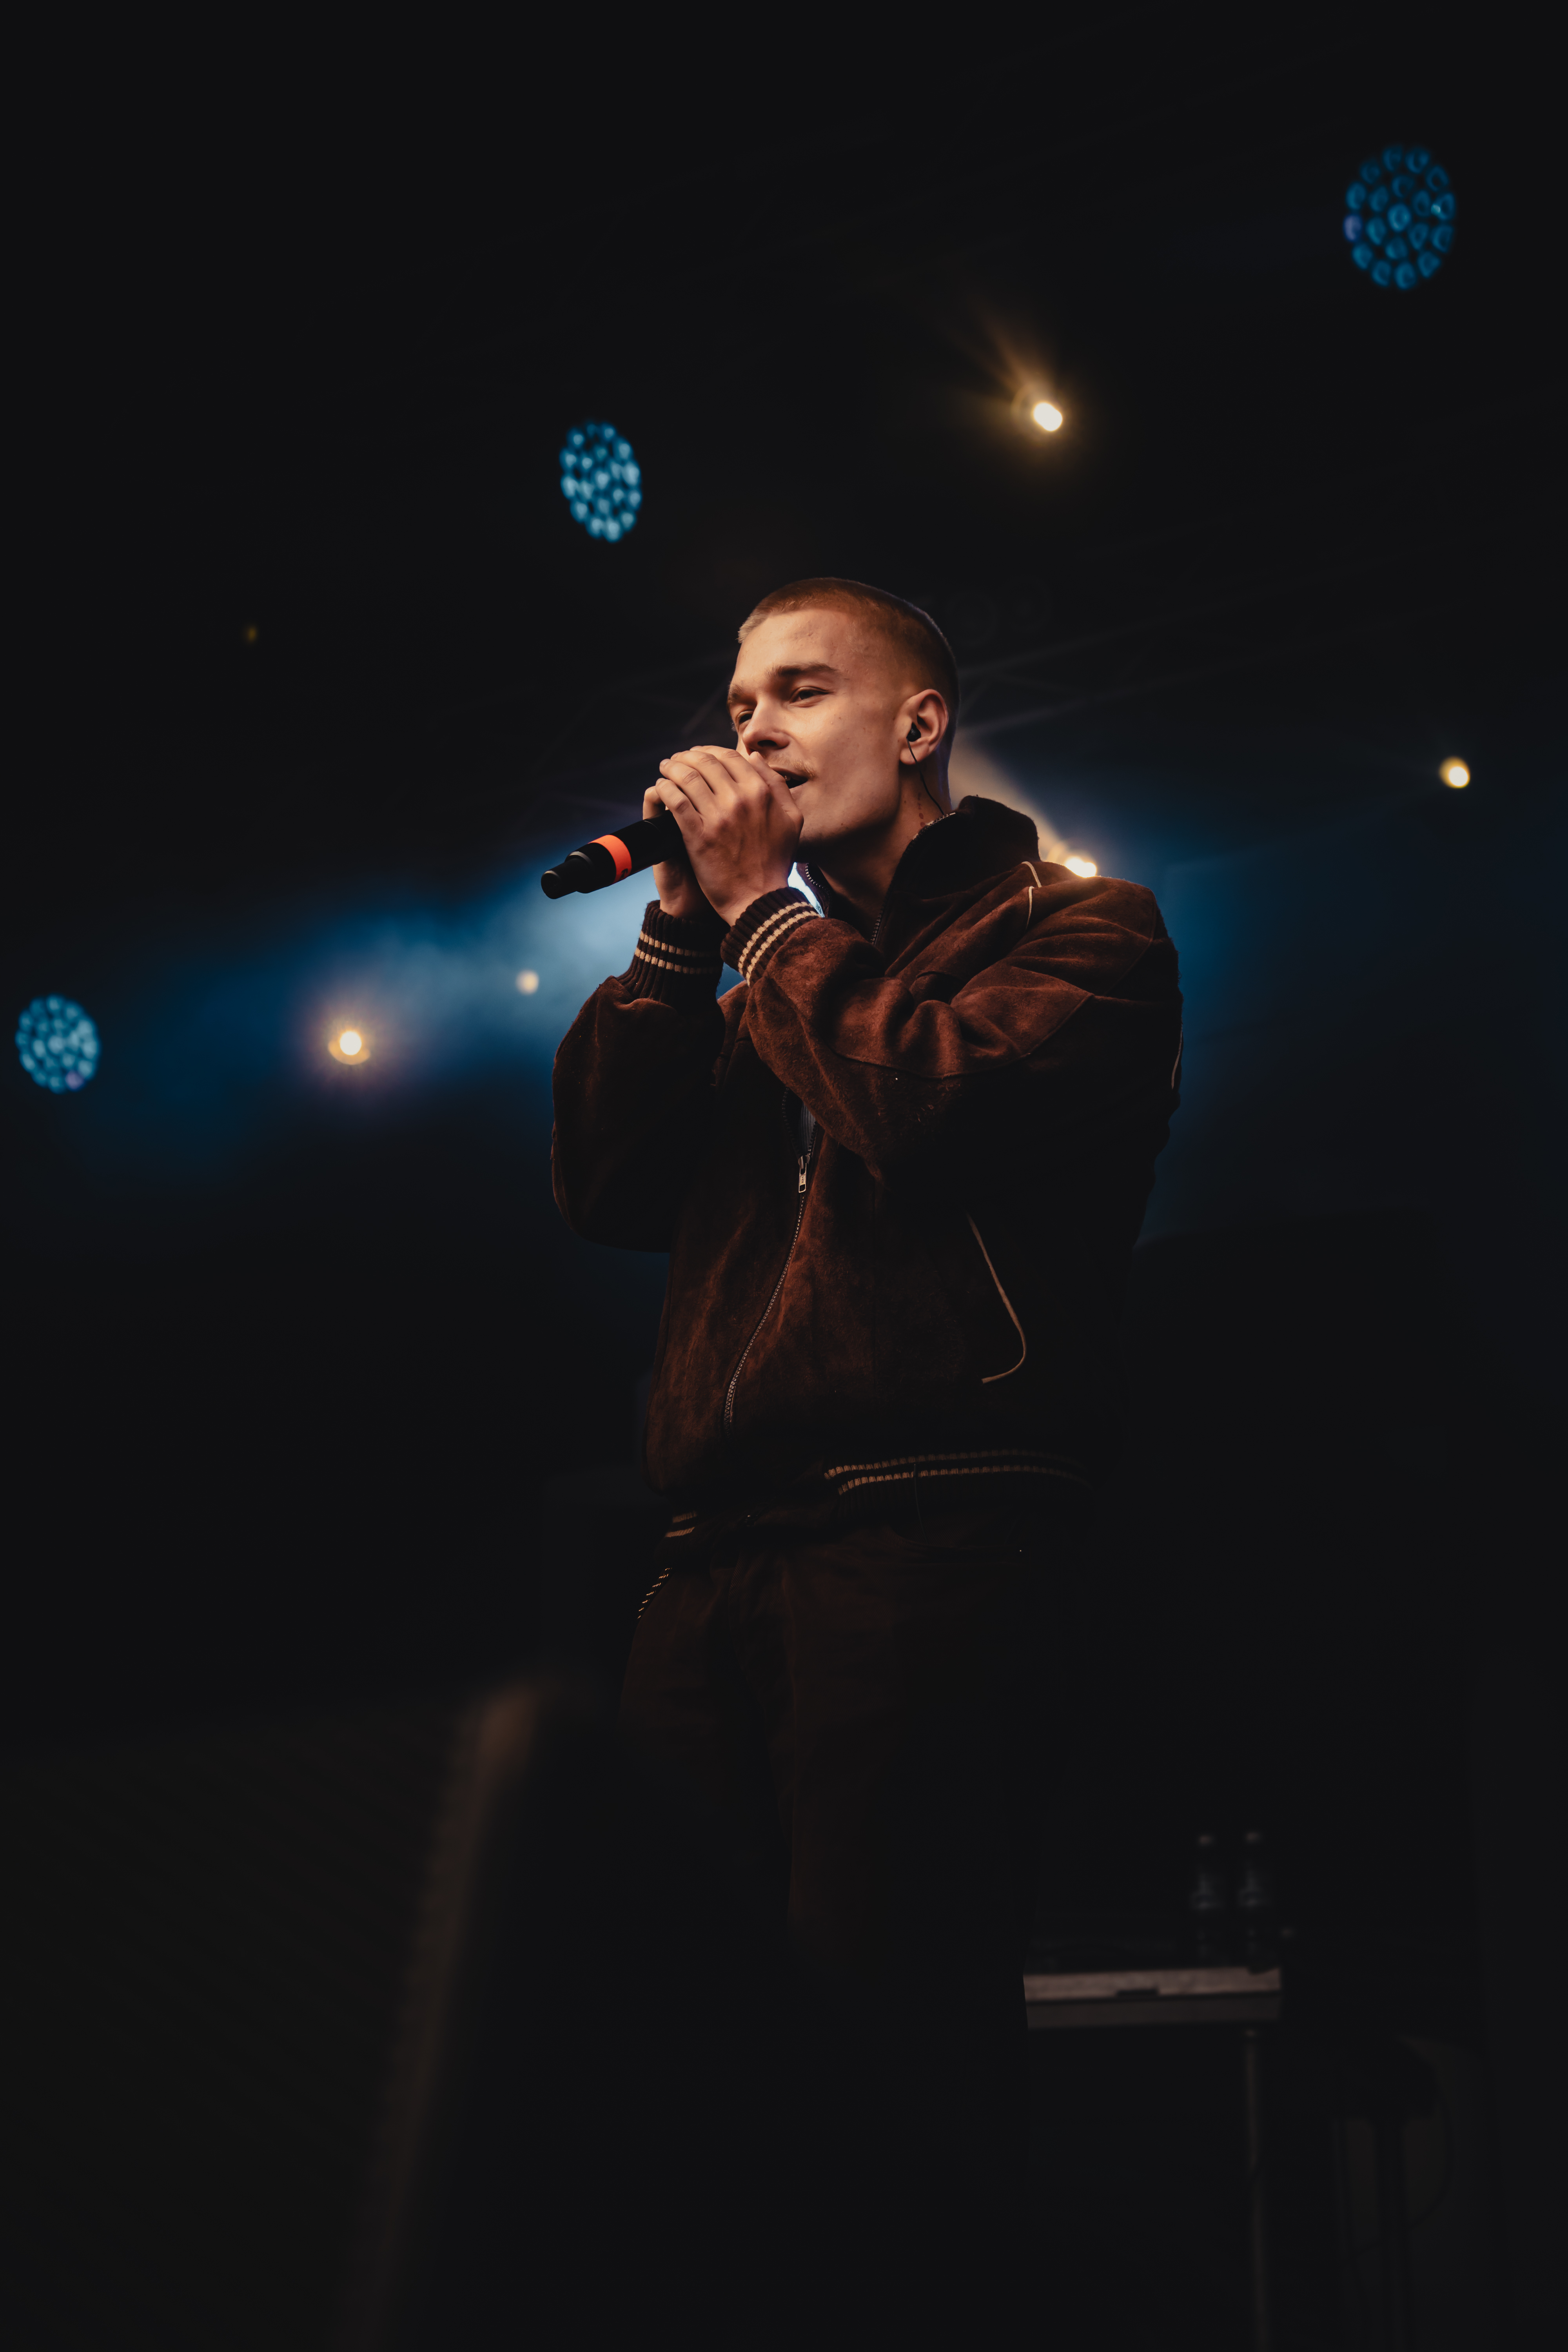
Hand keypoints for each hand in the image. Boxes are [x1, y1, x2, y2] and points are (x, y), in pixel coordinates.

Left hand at [645, 746, 802, 928]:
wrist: (759, 899)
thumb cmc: (775, 862)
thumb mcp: (791, 819)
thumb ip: (776, 784)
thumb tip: (754, 757)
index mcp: (762, 792)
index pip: (730, 757)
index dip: (710, 751)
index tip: (698, 754)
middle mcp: (741, 799)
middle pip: (706, 763)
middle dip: (687, 756)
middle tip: (677, 759)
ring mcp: (718, 817)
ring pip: (687, 777)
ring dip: (671, 767)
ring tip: (665, 769)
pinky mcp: (698, 836)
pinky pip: (676, 801)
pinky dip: (665, 788)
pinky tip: (660, 787)